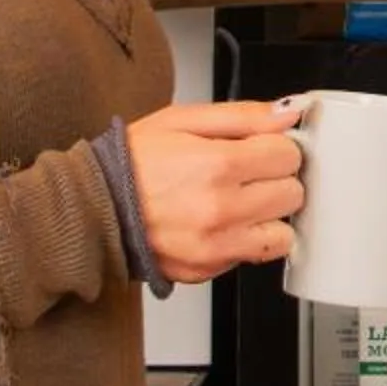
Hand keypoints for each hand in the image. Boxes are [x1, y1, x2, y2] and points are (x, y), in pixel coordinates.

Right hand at [123, 100, 304, 283]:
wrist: (93, 209)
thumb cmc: (132, 163)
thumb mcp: (182, 120)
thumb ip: (243, 116)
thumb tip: (287, 115)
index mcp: (216, 165)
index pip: (288, 155)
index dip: (274, 146)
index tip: (259, 147)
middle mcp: (221, 210)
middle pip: (292, 194)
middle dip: (275, 179)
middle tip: (246, 173)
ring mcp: (216, 246)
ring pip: (283, 233)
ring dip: (269, 216)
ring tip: (239, 201)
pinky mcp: (209, 270)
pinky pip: (255, 257)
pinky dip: (247, 240)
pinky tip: (223, 223)